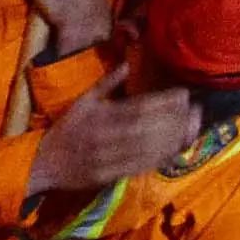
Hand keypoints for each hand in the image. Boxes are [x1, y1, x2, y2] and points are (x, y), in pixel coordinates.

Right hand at [25, 85, 202, 196]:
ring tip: (193, 126)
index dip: (164, 101)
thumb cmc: (66, 129)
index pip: (138, 107)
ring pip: (147, 148)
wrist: (43, 164)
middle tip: (196, 109)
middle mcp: (107, 137)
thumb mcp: (83, 101)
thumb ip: (107, 82)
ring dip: (173, 138)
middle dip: (175, 118)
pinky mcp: (111, 176)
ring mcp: (109, 159)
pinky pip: (140, 167)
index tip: (184, 93)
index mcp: (101, 116)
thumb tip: (128, 62)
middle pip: (147, 128)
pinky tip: (176, 148)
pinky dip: (161, 158)